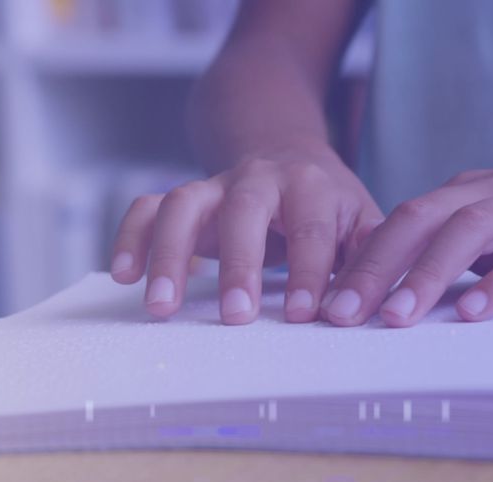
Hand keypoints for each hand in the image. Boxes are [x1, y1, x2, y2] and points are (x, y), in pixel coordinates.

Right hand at [111, 146, 382, 323]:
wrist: (286, 154)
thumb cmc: (327, 205)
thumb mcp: (361, 223)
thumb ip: (368, 260)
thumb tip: (362, 308)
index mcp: (310, 186)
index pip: (310, 228)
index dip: (308, 271)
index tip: (304, 315)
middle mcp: (258, 180)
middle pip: (242, 211)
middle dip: (238, 264)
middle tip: (235, 316)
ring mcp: (213, 187)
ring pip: (182, 204)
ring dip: (167, 254)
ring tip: (160, 306)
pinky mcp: (183, 199)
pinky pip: (147, 208)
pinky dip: (130, 236)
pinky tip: (124, 275)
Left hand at [321, 163, 492, 326]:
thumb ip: (450, 250)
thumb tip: (389, 293)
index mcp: (462, 193)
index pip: (398, 223)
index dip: (359, 262)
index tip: (324, 302)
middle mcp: (487, 193)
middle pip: (417, 222)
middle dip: (374, 268)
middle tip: (341, 313)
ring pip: (465, 233)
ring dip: (426, 276)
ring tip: (395, 318)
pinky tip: (473, 313)